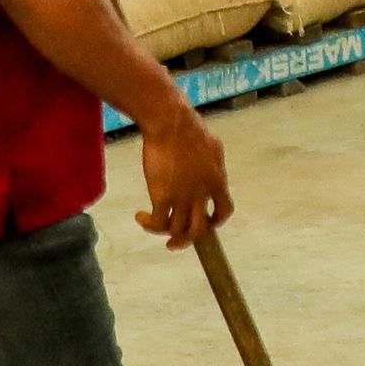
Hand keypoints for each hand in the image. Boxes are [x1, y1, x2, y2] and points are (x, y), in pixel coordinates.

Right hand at [133, 108, 231, 248]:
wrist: (170, 123)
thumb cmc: (189, 128)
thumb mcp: (212, 147)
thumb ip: (213, 165)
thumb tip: (211, 172)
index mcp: (217, 181)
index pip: (224, 211)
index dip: (216, 221)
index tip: (205, 222)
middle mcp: (202, 194)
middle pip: (199, 229)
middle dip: (187, 240)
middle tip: (174, 242)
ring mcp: (183, 197)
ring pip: (176, 229)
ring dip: (163, 233)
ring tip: (151, 224)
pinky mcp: (163, 196)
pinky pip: (157, 222)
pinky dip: (148, 224)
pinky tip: (140, 216)